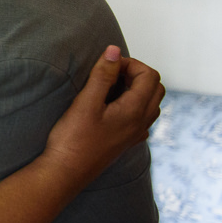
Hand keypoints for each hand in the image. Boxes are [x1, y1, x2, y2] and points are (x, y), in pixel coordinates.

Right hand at [44, 45, 164, 186]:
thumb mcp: (85, 103)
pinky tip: (113, 108)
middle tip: (110, 74)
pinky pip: (142, 118)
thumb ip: (102, 75)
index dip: (129, 64)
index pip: (148, 75)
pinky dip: (134, 105)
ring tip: (110, 89)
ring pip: (151, 104)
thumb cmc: (72, 139)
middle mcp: (141, 123)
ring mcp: (136, 134)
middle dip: (136, 74)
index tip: (107, 66)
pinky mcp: (127, 142)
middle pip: (156, 88)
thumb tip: (114, 50)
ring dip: (136, 89)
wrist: (66, 172)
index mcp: (134, 111)